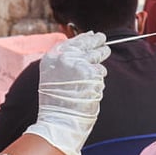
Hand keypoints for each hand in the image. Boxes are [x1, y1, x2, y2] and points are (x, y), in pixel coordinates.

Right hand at [24, 32, 109, 154]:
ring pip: (97, 58)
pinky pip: (100, 72)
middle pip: (87, 43)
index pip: (72, 41)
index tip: (91, 34)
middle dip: (97, 42)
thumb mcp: (52, 76)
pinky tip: (91, 89)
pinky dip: (98, 80)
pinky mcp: (91, 73)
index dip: (83, 37)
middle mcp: (65, 57)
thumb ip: (64, 61)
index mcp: (52, 57)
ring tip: (94, 74)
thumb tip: (82, 47)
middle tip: (103, 40)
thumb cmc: (55, 103)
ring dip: (99, 65)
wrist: (59, 119)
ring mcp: (79, 64)